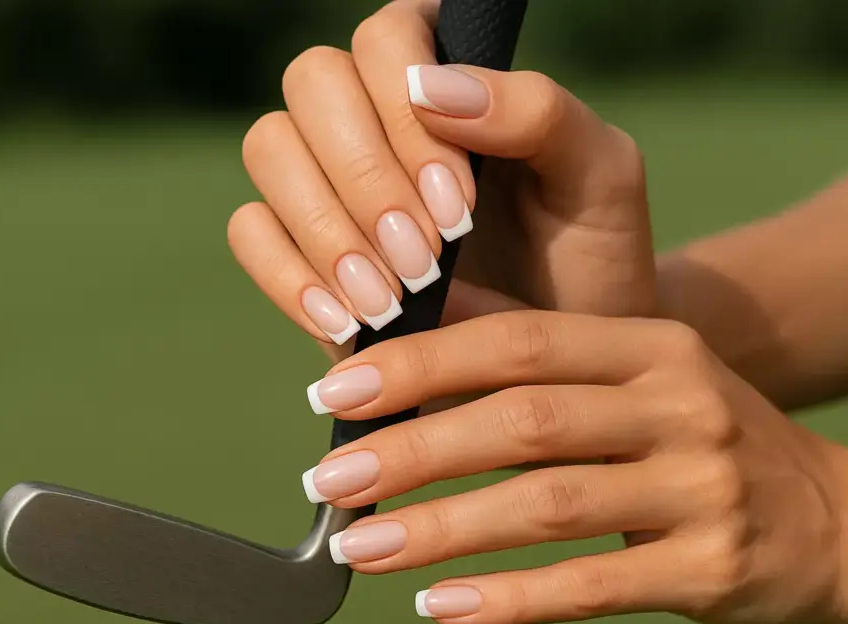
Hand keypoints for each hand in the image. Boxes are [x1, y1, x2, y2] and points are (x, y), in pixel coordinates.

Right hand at [228, 0, 655, 365]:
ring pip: (270, 148)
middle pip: (313, 83)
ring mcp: (330, 181)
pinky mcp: (301, 250)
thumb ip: (537, 112)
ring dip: (324, 227)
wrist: (566, 361)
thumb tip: (428, 87)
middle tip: (424, 262)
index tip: (456, 206)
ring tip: (388, 303)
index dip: (405, 118)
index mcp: (446, 76)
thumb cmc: (590, 253)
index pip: (386, 38)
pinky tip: (347, 323)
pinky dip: (287, 276)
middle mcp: (376, 115)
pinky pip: (250, 232)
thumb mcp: (597, 176)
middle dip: (363, 177)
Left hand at [299, 310, 847, 623]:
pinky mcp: (713, 566)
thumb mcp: (635, 374)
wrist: (837, 519)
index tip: (335, 394)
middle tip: (328, 479)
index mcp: (647, 345)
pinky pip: (594, 585)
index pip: (517, 341)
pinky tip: (441, 605)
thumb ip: (535, 351)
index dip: (419, 364)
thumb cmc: (698, 439)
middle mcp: (677, 404)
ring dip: (443, 529)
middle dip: (413, 451)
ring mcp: (701, 486)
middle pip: (523, 420)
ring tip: (361, 548)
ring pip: (549, 504)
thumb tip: (408, 329)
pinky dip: (510, 598)